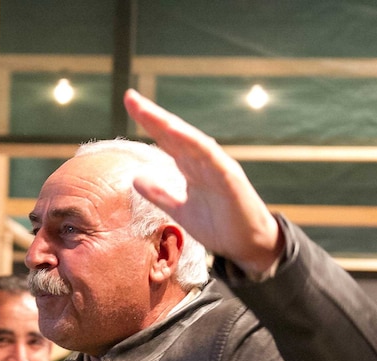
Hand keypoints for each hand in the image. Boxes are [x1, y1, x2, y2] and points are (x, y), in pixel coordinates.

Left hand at [123, 89, 282, 274]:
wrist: (247, 245)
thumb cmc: (218, 225)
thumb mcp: (180, 210)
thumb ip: (159, 193)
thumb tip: (136, 177)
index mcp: (191, 166)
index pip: (166, 140)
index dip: (148, 123)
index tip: (129, 103)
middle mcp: (204, 161)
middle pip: (175, 134)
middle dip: (153, 116)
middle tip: (130, 97)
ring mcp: (217, 167)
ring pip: (191, 141)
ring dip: (170, 125)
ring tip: (148, 112)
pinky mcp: (230, 178)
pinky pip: (211, 157)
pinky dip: (194, 144)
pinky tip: (177, 133)